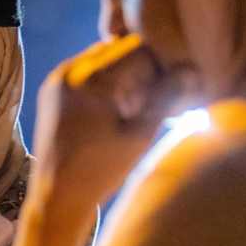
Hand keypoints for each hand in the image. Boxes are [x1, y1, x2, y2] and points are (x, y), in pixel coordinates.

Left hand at [32, 34, 192, 202]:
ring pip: (104, 60)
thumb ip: (166, 97)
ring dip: (126, 76)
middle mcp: (69, 70)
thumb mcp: (139, 135)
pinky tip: (119, 112)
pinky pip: (86, 73)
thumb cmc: (99, 171)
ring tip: (137, 110)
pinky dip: (107, 84)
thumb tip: (193, 70)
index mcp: (90, 78)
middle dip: (144, 69)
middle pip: (120, 50)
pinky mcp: (52, 91)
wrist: (55, 196)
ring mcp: (57, 79)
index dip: (163, 63)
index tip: (176, 86)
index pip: (138, 48)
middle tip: (156, 100)